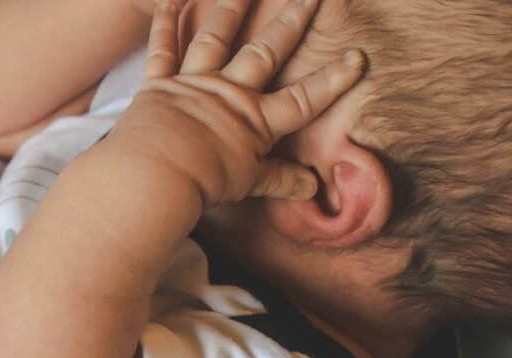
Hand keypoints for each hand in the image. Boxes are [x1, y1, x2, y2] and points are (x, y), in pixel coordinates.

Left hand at [104, 0, 363, 208]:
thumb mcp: (248, 185)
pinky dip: (165, 21)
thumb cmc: (202, 185)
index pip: (303, 98)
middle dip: (291, 22)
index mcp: (255, 121)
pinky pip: (162, 48)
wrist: (155, 176)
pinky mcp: (159, 84)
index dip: (332, 79)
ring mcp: (194, 83)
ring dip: (232, 9)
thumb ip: (280, 180)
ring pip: (216, 38)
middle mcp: (229, 93)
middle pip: (266, 52)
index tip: (356, 57)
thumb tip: (310, 187)